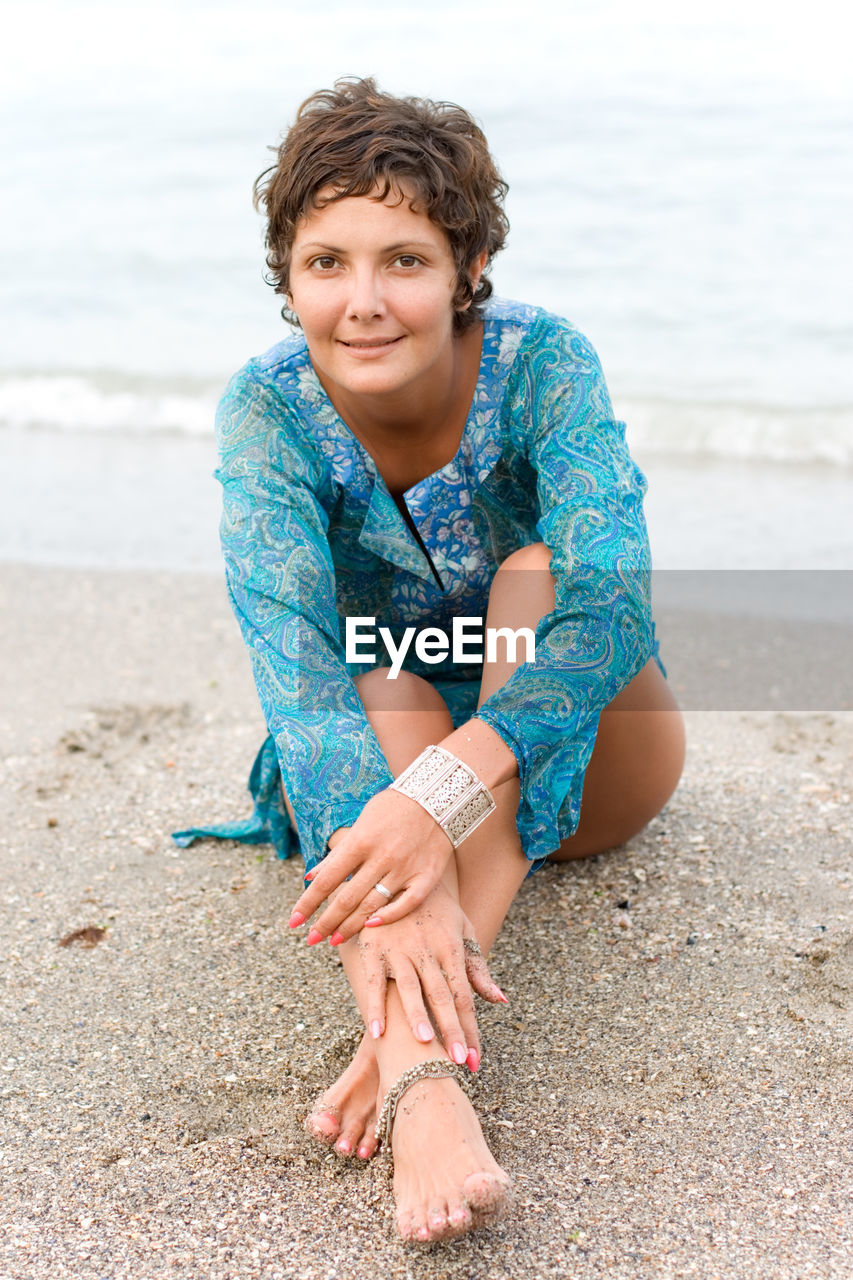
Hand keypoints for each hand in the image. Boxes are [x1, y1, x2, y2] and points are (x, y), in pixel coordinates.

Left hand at [288, 786, 454, 943]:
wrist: (438, 796)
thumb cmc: (393, 808)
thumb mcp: (361, 823)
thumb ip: (337, 853)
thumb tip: (310, 877)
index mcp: (360, 841)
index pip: (326, 880)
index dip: (307, 904)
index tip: (293, 922)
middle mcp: (381, 857)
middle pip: (346, 899)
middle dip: (325, 922)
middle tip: (311, 940)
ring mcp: (405, 868)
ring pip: (372, 906)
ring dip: (349, 926)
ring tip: (334, 941)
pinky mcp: (427, 875)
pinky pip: (407, 904)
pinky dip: (389, 916)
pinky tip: (371, 926)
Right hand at [355, 881, 507, 1066]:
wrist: (403, 871)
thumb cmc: (438, 908)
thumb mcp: (463, 930)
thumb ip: (477, 967)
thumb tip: (500, 1000)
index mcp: (452, 949)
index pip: (464, 996)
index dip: (470, 1028)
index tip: (476, 1061)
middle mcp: (428, 950)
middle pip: (442, 995)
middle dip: (451, 1029)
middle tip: (459, 1062)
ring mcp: (400, 949)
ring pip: (411, 986)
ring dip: (417, 1015)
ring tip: (425, 1044)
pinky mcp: (373, 947)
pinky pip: (374, 980)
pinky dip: (375, 1005)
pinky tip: (377, 1032)